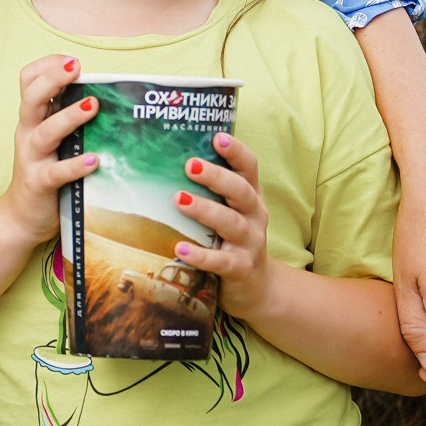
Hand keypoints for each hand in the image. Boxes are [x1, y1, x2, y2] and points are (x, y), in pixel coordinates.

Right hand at [0, 55, 98, 247]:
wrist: (22, 217)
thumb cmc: (45, 171)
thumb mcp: (51, 140)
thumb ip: (67, 118)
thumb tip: (107, 96)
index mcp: (31, 118)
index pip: (28, 80)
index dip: (47, 65)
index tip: (73, 61)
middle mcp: (28, 133)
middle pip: (31, 98)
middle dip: (53, 79)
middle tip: (76, 68)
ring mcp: (31, 158)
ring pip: (46, 131)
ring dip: (69, 116)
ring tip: (93, 106)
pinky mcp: (39, 183)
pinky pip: (56, 173)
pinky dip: (75, 165)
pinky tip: (94, 160)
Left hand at [171, 132, 273, 317]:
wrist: (258, 288)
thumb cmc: (232, 239)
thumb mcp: (229, 211)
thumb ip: (211, 190)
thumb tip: (168, 160)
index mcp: (251, 197)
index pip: (249, 168)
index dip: (236, 151)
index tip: (217, 137)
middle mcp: (255, 216)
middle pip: (240, 191)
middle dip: (217, 177)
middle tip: (191, 165)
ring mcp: (251, 243)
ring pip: (231, 223)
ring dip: (205, 210)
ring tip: (179, 200)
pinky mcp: (241, 269)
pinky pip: (222, 261)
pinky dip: (201, 255)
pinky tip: (180, 249)